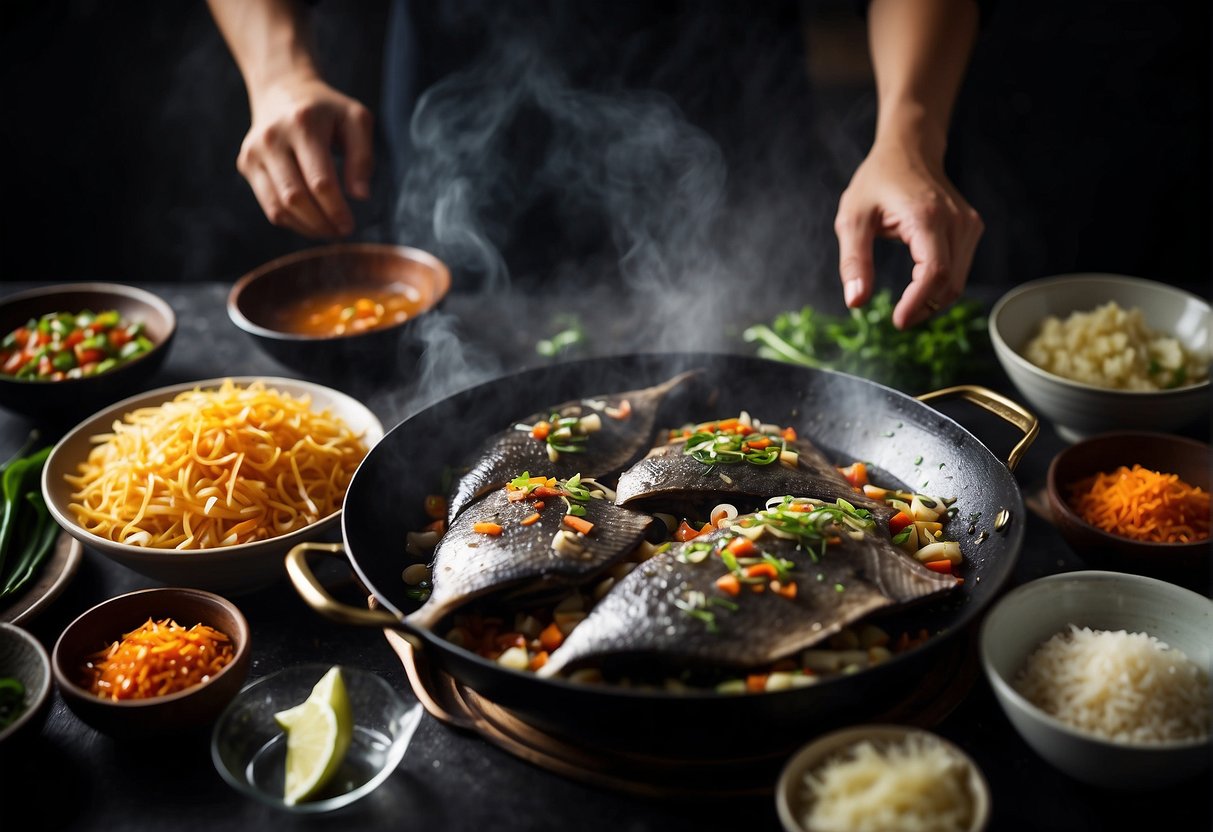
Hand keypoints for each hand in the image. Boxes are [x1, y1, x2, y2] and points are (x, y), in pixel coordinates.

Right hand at [238, 76, 373, 237]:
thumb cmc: (327, 110)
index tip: (350, 226)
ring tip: (328, 230)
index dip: (336, 210)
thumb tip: (360, 196)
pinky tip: (311, 221)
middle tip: (341, 231)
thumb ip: (363, 157)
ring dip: (307, 227)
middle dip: (321, 223)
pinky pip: (269, 206)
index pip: (319, 181)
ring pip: (279, 208)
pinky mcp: (246, 164)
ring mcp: (254, 152)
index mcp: (303, 124)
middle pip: (296, 198)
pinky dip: (292, 221)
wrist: (283, 90)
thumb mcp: (356, 120)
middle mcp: (272, 138)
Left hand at [834, 142, 982, 329]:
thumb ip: (854, 261)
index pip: (935, 272)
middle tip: (898, 319)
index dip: (918, 303)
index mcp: (927, 217)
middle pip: (950, 283)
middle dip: (924, 308)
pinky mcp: (971, 228)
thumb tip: (855, 302)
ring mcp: (968, 224)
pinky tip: (919, 289)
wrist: (909, 151)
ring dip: (933, 301)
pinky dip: (940, 286)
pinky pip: (960, 269)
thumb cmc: (877, 181)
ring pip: (958, 281)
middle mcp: (956, 221)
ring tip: (906, 306)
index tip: (898, 322)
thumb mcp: (852, 219)